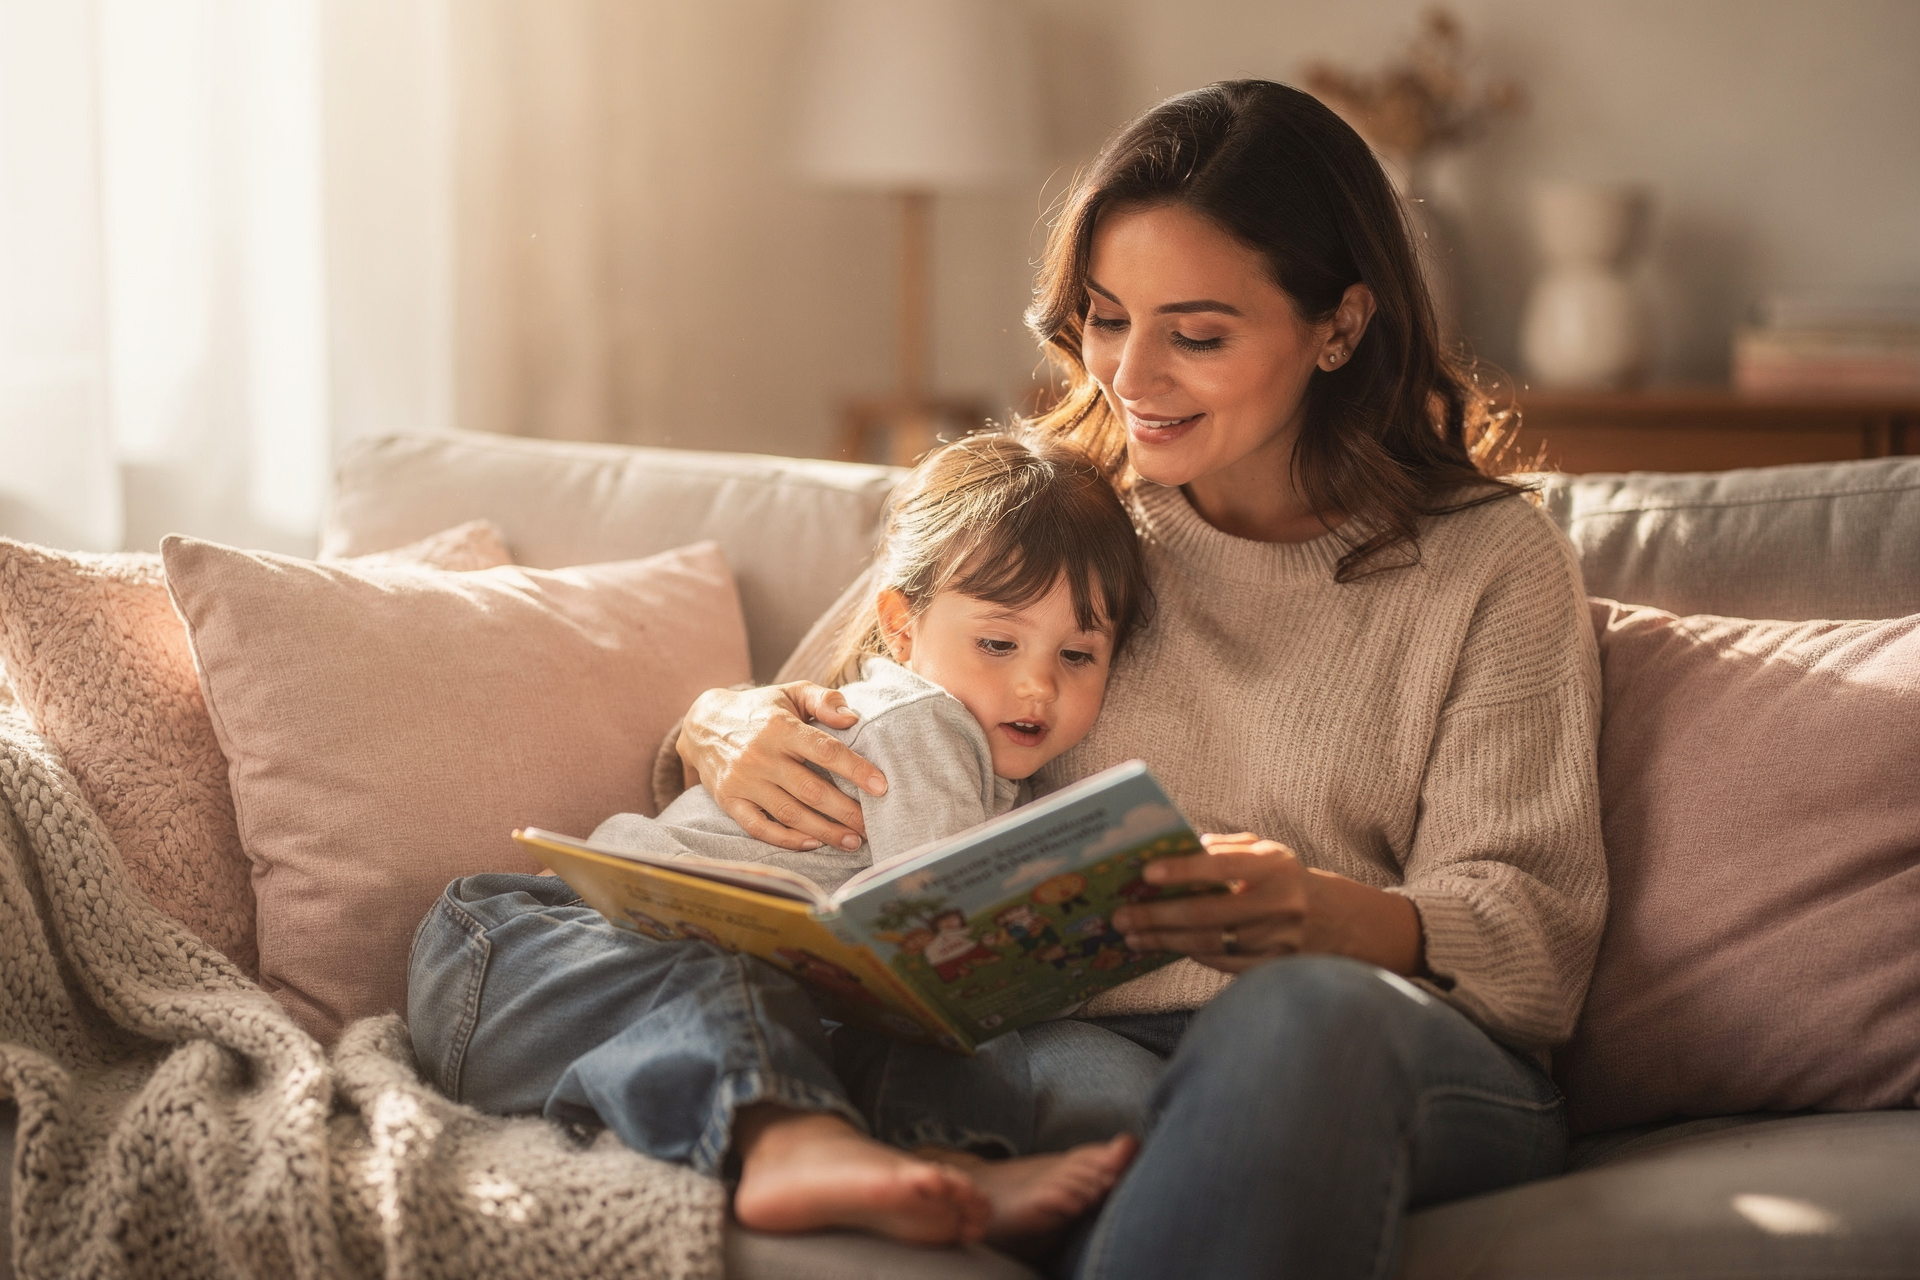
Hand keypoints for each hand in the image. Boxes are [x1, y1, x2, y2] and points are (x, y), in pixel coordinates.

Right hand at [676, 682, 888, 852]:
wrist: (703, 724)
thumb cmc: (761, 709)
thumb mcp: (791, 693)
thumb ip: (824, 700)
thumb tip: (852, 717)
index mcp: (780, 726)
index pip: (824, 750)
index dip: (855, 769)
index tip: (881, 786)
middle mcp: (760, 755)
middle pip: (812, 790)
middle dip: (847, 812)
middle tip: (874, 826)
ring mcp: (743, 781)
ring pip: (790, 814)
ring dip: (825, 832)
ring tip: (853, 841)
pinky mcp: (729, 800)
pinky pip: (759, 827)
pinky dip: (787, 839)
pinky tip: (813, 844)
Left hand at [1110, 833, 1308, 973]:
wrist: (1331, 919)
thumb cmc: (1281, 878)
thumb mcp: (1264, 851)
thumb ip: (1225, 847)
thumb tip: (1179, 848)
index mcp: (1275, 867)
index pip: (1223, 867)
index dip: (1184, 870)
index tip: (1147, 873)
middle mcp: (1279, 904)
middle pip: (1209, 914)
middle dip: (1158, 916)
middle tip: (1122, 916)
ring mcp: (1277, 940)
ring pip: (1210, 944)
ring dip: (1164, 941)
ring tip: (1131, 936)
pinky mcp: (1271, 966)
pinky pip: (1221, 964)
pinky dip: (1188, 954)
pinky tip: (1161, 946)